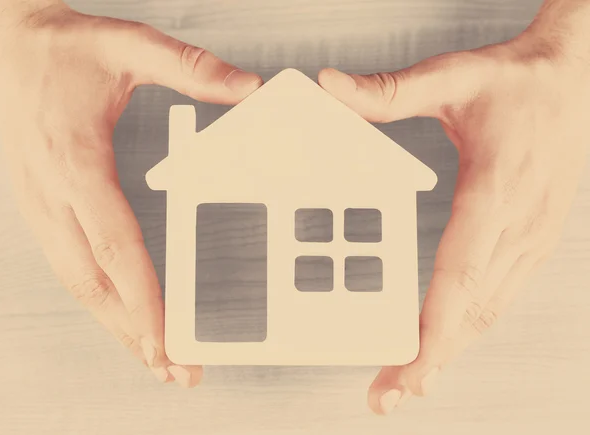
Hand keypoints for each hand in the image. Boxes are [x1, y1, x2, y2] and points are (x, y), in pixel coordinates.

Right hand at [0, 1, 261, 385]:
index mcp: (76, 161)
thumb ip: (191, 68)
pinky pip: (72, 269)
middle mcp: (53, 195)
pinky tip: (126, 321)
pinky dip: (102, 303)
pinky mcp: (42, 210)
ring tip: (157, 362)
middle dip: (136, 333)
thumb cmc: (64, 50)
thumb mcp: (129, 45)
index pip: (113, 244)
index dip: (141, 297)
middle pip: (94, 282)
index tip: (166, 339)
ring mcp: (41, 207)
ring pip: (79, 285)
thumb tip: (249, 89)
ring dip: (118, 328)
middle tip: (176, 370)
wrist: (5, 45)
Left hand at [318, 19, 589, 413]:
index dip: (432, 327)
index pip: (461, 273)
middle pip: (472, 309)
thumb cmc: (514, 81)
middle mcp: (520, 224)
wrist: (574, 78)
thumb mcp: (451, 75)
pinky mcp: (534, 239)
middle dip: (431, 360)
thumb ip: (388, 90)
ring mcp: (532, 237)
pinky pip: (499, 295)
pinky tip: (445, 344)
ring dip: (449, 352)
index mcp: (496, 189)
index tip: (405, 365)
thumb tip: (328, 87)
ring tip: (409, 384)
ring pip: (488, 311)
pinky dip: (469, 327)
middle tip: (388, 396)